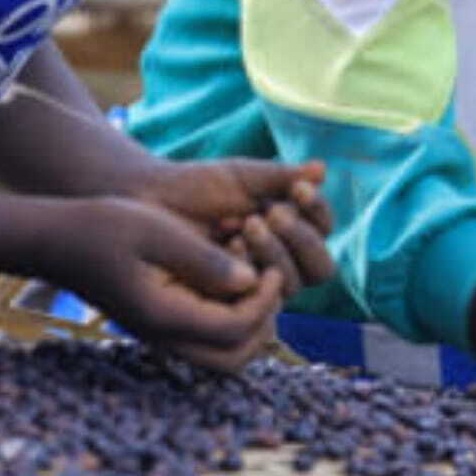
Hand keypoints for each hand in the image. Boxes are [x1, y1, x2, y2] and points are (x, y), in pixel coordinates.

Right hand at [57, 197, 286, 371]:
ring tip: (254, 279)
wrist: (56, 239)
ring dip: (249, 324)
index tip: (270, 268)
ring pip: (222, 354)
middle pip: (234, 359)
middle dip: (262, 324)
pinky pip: (207, 337)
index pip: (234, 330)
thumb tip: (250, 279)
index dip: (264, 302)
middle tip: (269, 281)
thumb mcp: (157, 231)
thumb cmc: (103, 227)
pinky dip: (230, 317)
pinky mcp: (161, 322)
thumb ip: (203, 258)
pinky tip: (231, 276)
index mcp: (163, 316)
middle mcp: (163, 336)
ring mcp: (161, 333)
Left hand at [133, 159, 333, 297]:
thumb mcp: (243, 178)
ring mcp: (258, 287)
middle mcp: (282, 262)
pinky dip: (251, 271)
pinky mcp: (234, 306)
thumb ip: (281, 177)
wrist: (151, 205)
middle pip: (319, 267)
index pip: (324, 228)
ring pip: (293, 285)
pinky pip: (260, 301)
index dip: (318, 211)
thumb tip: (321, 169)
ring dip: (277, 254)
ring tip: (249, 225)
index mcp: (290, 229)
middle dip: (300, 239)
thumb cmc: (198, 188)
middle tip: (272, 213)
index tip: (299, 189)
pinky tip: (231, 247)